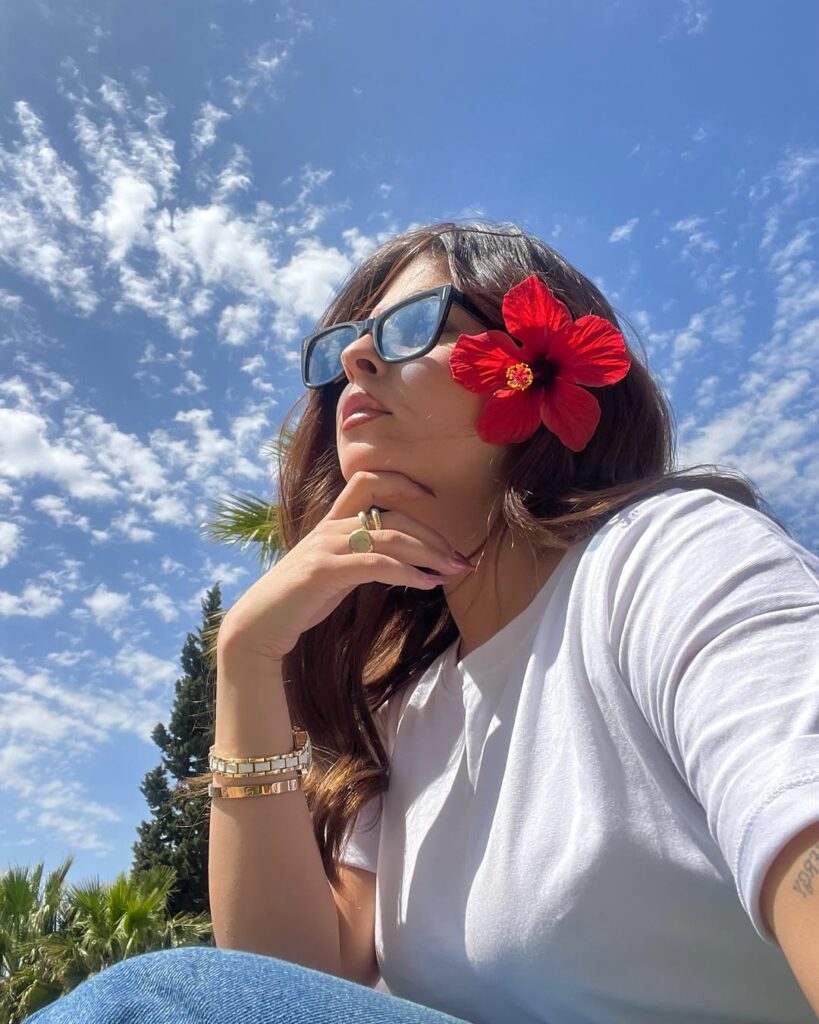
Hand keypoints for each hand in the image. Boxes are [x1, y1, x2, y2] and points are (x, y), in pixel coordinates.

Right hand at [217, 470, 473, 664]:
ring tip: (453, 571)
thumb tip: (403, 560)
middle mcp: (331, 526)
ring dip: (429, 554)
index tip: (434, 498)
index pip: (369, 481)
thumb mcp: (336, 569)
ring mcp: (327, 545)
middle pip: (394, 515)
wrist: (261, 623)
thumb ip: (363, 556)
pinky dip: (408, 573)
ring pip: (391, 537)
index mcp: (333, 521)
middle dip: (433, 535)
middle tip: (460, 558)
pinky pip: (377, 564)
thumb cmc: (302, 598)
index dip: (402, 482)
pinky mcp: (326, 569)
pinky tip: (427, 585)